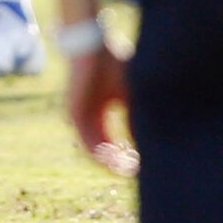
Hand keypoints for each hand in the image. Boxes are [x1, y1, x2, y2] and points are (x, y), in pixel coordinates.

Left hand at [65, 45, 136, 176]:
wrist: (93, 49)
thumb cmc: (116, 67)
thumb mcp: (132, 97)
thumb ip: (137, 119)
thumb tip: (149, 144)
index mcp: (100, 112)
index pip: (113, 142)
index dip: (128, 156)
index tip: (143, 168)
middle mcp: (89, 117)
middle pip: (103, 150)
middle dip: (120, 164)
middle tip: (135, 174)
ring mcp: (79, 117)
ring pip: (94, 150)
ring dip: (112, 163)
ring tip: (128, 171)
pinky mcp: (73, 115)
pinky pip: (86, 141)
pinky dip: (101, 154)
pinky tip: (117, 161)